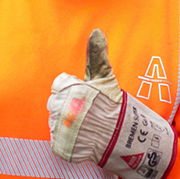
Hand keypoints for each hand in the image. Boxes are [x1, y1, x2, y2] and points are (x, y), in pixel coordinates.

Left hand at [48, 29, 176, 178]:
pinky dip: (67, 140)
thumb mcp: (105, 77)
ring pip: (55, 121)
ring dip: (67, 123)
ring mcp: (61, 130)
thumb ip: (96, 55)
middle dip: (68, 105)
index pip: (59, 84)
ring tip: (86, 125)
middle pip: (55, 103)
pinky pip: (57, 139)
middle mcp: (63, 110)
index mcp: (70, 90)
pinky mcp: (61, 146)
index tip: (86, 96)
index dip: (72, 89)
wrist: (124, 137)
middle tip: (87, 112)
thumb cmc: (113, 104)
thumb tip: (96, 32)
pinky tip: (81, 137)